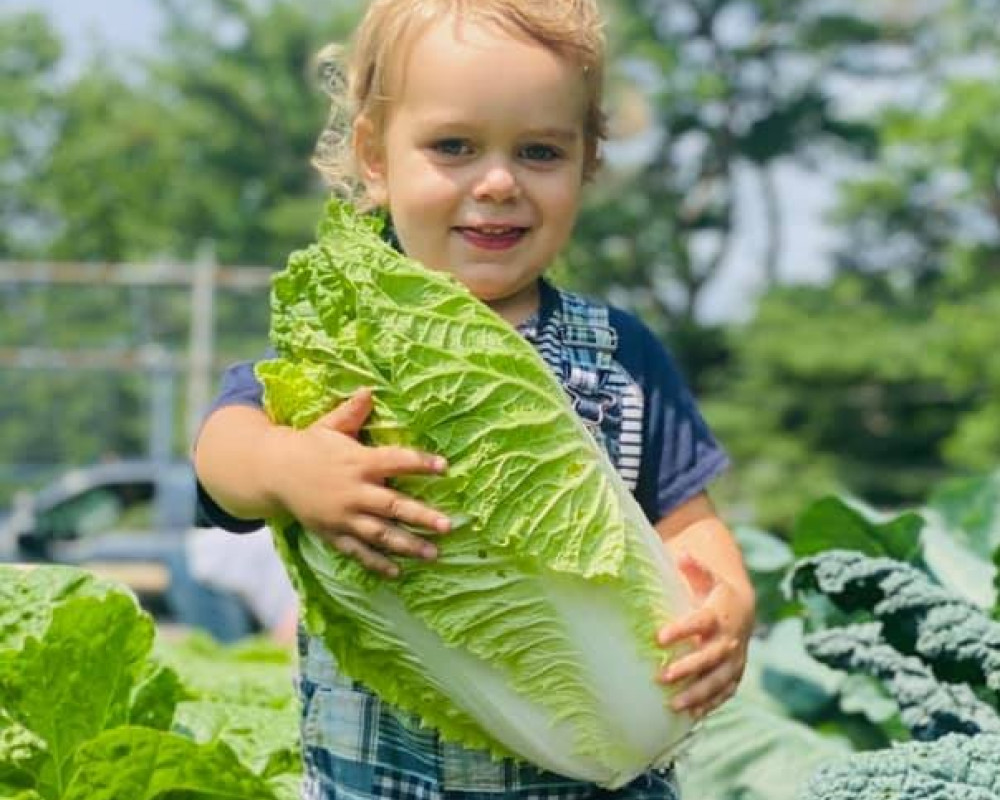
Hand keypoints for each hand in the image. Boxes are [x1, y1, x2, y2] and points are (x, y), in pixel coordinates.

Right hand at [264, 388, 450, 576]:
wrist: (272, 472)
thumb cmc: (308, 445)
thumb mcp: (329, 425)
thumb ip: (352, 412)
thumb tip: (370, 390)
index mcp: (358, 461)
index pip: (395, 461)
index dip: (420, 463)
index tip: (444, 467)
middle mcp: (353, 491)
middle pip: (393, 505)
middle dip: (422, 516)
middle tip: (448, 526)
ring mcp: (343, 516)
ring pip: (380, 534)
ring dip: (408, 545)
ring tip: (434, 554)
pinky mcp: (333, 533)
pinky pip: (357, 552)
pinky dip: (376, 563)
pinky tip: (397, 572)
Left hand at [655, 552, 753, 718]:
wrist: (743, 610)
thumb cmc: (714, 593)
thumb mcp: (706, 577)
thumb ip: (693, 568)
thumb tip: (681, 553)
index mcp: (718, 614)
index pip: (700, 622)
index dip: (681, 630)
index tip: (659, 637)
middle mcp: (729, 639)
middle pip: (710, 657)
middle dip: (688, 668)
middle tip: (662, 675)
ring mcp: (734, 660)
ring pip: (718, 680)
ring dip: (697, 693)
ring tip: (673, 704)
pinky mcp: (734, 675)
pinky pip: (725, 692)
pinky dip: (711, 704)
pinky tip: (692, 714)